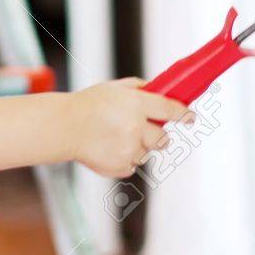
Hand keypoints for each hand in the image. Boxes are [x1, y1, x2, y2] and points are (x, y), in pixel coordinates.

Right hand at [69, 78, 189, 177]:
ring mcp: (129, 149)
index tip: (190, 117)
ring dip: (136, 147)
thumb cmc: (87, 105)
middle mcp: (136, 127)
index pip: (170, 110)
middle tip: (143, 131)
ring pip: (145, 153)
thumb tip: (158, 91)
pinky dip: (123, 159)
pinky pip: (132, 165)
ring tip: (114, 138)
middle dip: (158, 136)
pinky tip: (107, 148)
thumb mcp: (114, 88)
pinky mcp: (120, 166)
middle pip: (163, 138)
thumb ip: (139, 88)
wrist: (64, 127)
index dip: (184, 114)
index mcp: (136, 104)